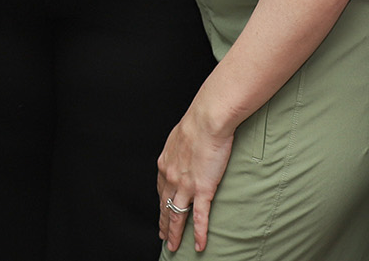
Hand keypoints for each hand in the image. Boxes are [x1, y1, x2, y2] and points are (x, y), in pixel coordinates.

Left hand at [156, 106, 235, 251]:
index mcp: (165, 165)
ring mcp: (185, 186)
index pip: (161, 191)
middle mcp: (171, 178)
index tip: (162, 213)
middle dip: (164, 224)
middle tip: (164, 237)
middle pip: (165, 207)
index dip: (161, 205)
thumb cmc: (197, 122)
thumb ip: (180, 148)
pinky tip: (200, 245)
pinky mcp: (202, 189)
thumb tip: (184, 149)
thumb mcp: (180, 136)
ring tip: (174, 246)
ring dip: (175, 234)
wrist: (207, 121)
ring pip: (177, 216)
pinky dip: (200, 234)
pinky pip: (200, 217)